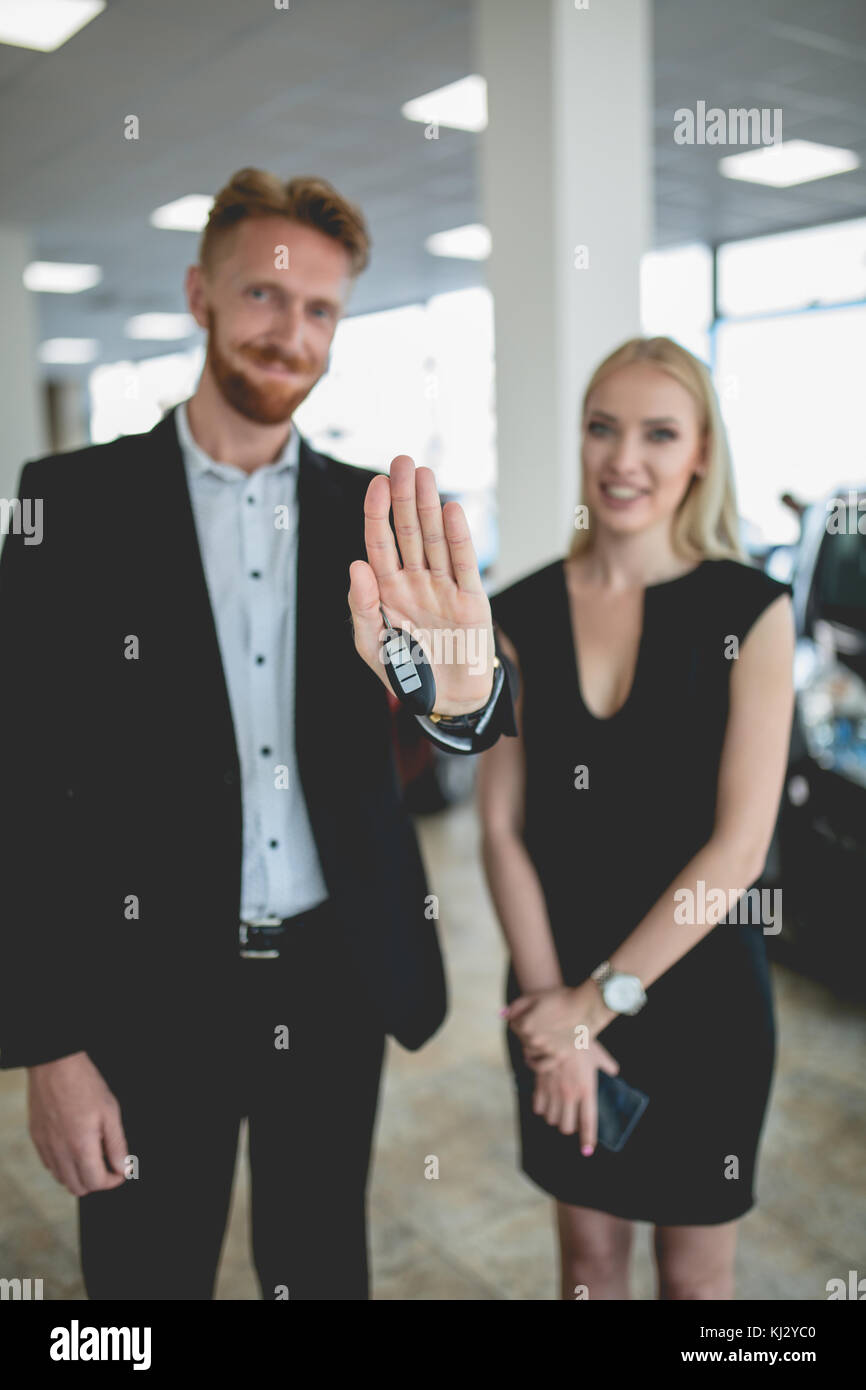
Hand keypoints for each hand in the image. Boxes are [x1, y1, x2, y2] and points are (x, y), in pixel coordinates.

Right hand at [27, 1051, 128, 1196]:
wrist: (54, 1065)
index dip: (113, 1181)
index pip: (96, 1183)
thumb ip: (117, 1145)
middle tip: (107, 1164)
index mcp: (81, 1147)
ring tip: (91, 1155)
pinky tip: (73, 1147)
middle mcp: (60, 1152)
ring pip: (62, 1179)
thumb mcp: (110, 1112)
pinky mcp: (36, 1138)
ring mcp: (45, 1146)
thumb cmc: (84, 1084)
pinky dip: (63, 1164)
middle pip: (78, 1188)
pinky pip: (49, 1164)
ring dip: (79, 1175)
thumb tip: (123, 1168)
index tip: (120, 1170)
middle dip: (96, 1181)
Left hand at [347, 455, 495, 715]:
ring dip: (429, 506)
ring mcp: (444, 587)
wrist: (446, 702)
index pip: (380, 542)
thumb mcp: (372, 644)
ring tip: (425, 474)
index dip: (377, 513)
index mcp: (389, 588)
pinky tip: (452, 511)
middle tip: (403, 462)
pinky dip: (458, 538)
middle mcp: (417, 580)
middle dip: (404, 496)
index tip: (375, 483)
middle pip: (408, 531)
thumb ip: (360, 607)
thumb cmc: (407, 673)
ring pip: (435, 539)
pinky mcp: (471, 601)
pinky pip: (463, 564)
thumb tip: (356, 565)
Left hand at [506, 982, 609, 1069]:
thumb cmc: (562, 998)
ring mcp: (546, 1050)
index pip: (513, 1024)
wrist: (587, 1008)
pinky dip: (535, 1063)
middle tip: (537, 1021)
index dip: (520, 1017)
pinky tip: (531, 1059)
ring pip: (529, 1049)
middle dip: (525, 1029)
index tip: (528, 1012)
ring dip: (531, 1043)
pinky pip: (541, 1065)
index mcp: (525, 1024)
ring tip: (540, 1034)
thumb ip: (516, 1006)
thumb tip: (503, 1015)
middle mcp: (533, 1040)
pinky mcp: (558, 1056)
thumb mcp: (536, 996)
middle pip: (521, 1037)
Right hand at [531, 1039, 619, 1151]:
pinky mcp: (540, 1085)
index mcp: (587, 1090)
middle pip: (567, 1126)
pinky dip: (541, 1109)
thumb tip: (614, 1071)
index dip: (587, 1139)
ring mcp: (554, 1092)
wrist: (556, 1029)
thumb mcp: (597, 1053)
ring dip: (554, 1118)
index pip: (588, 1122)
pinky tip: (544, 1104)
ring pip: (552, 1119)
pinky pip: (538, 1107)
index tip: (587, 1151)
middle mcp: (570, 1095)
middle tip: (570, 1120)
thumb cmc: (579, 1041)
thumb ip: (606, 1065)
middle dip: (568, 1127)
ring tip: (557, 1111)